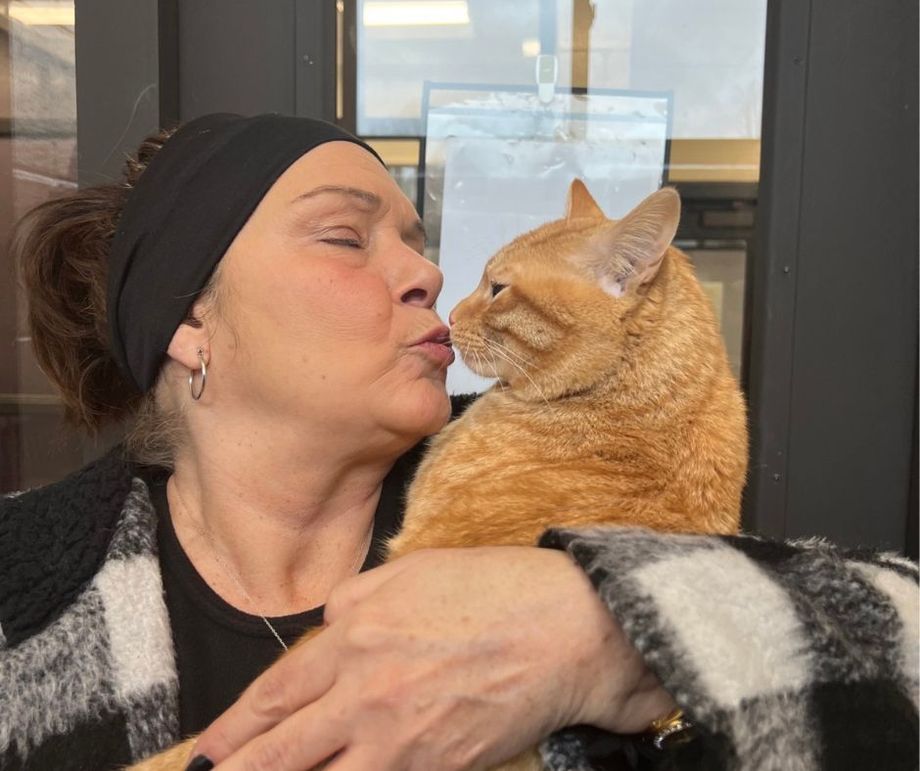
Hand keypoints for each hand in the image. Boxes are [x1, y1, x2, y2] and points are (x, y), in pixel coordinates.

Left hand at [189, 547, 674, 769]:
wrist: (565, 630)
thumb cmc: (493, 589)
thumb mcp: (412, 570)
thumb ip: (356, 599)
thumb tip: (328, 625)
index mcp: (355, 635)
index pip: (275, 693)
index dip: (234, 728)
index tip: (207, 751)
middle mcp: (364, 693)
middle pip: (282, 751)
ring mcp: (398, 740)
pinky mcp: (434, 768)